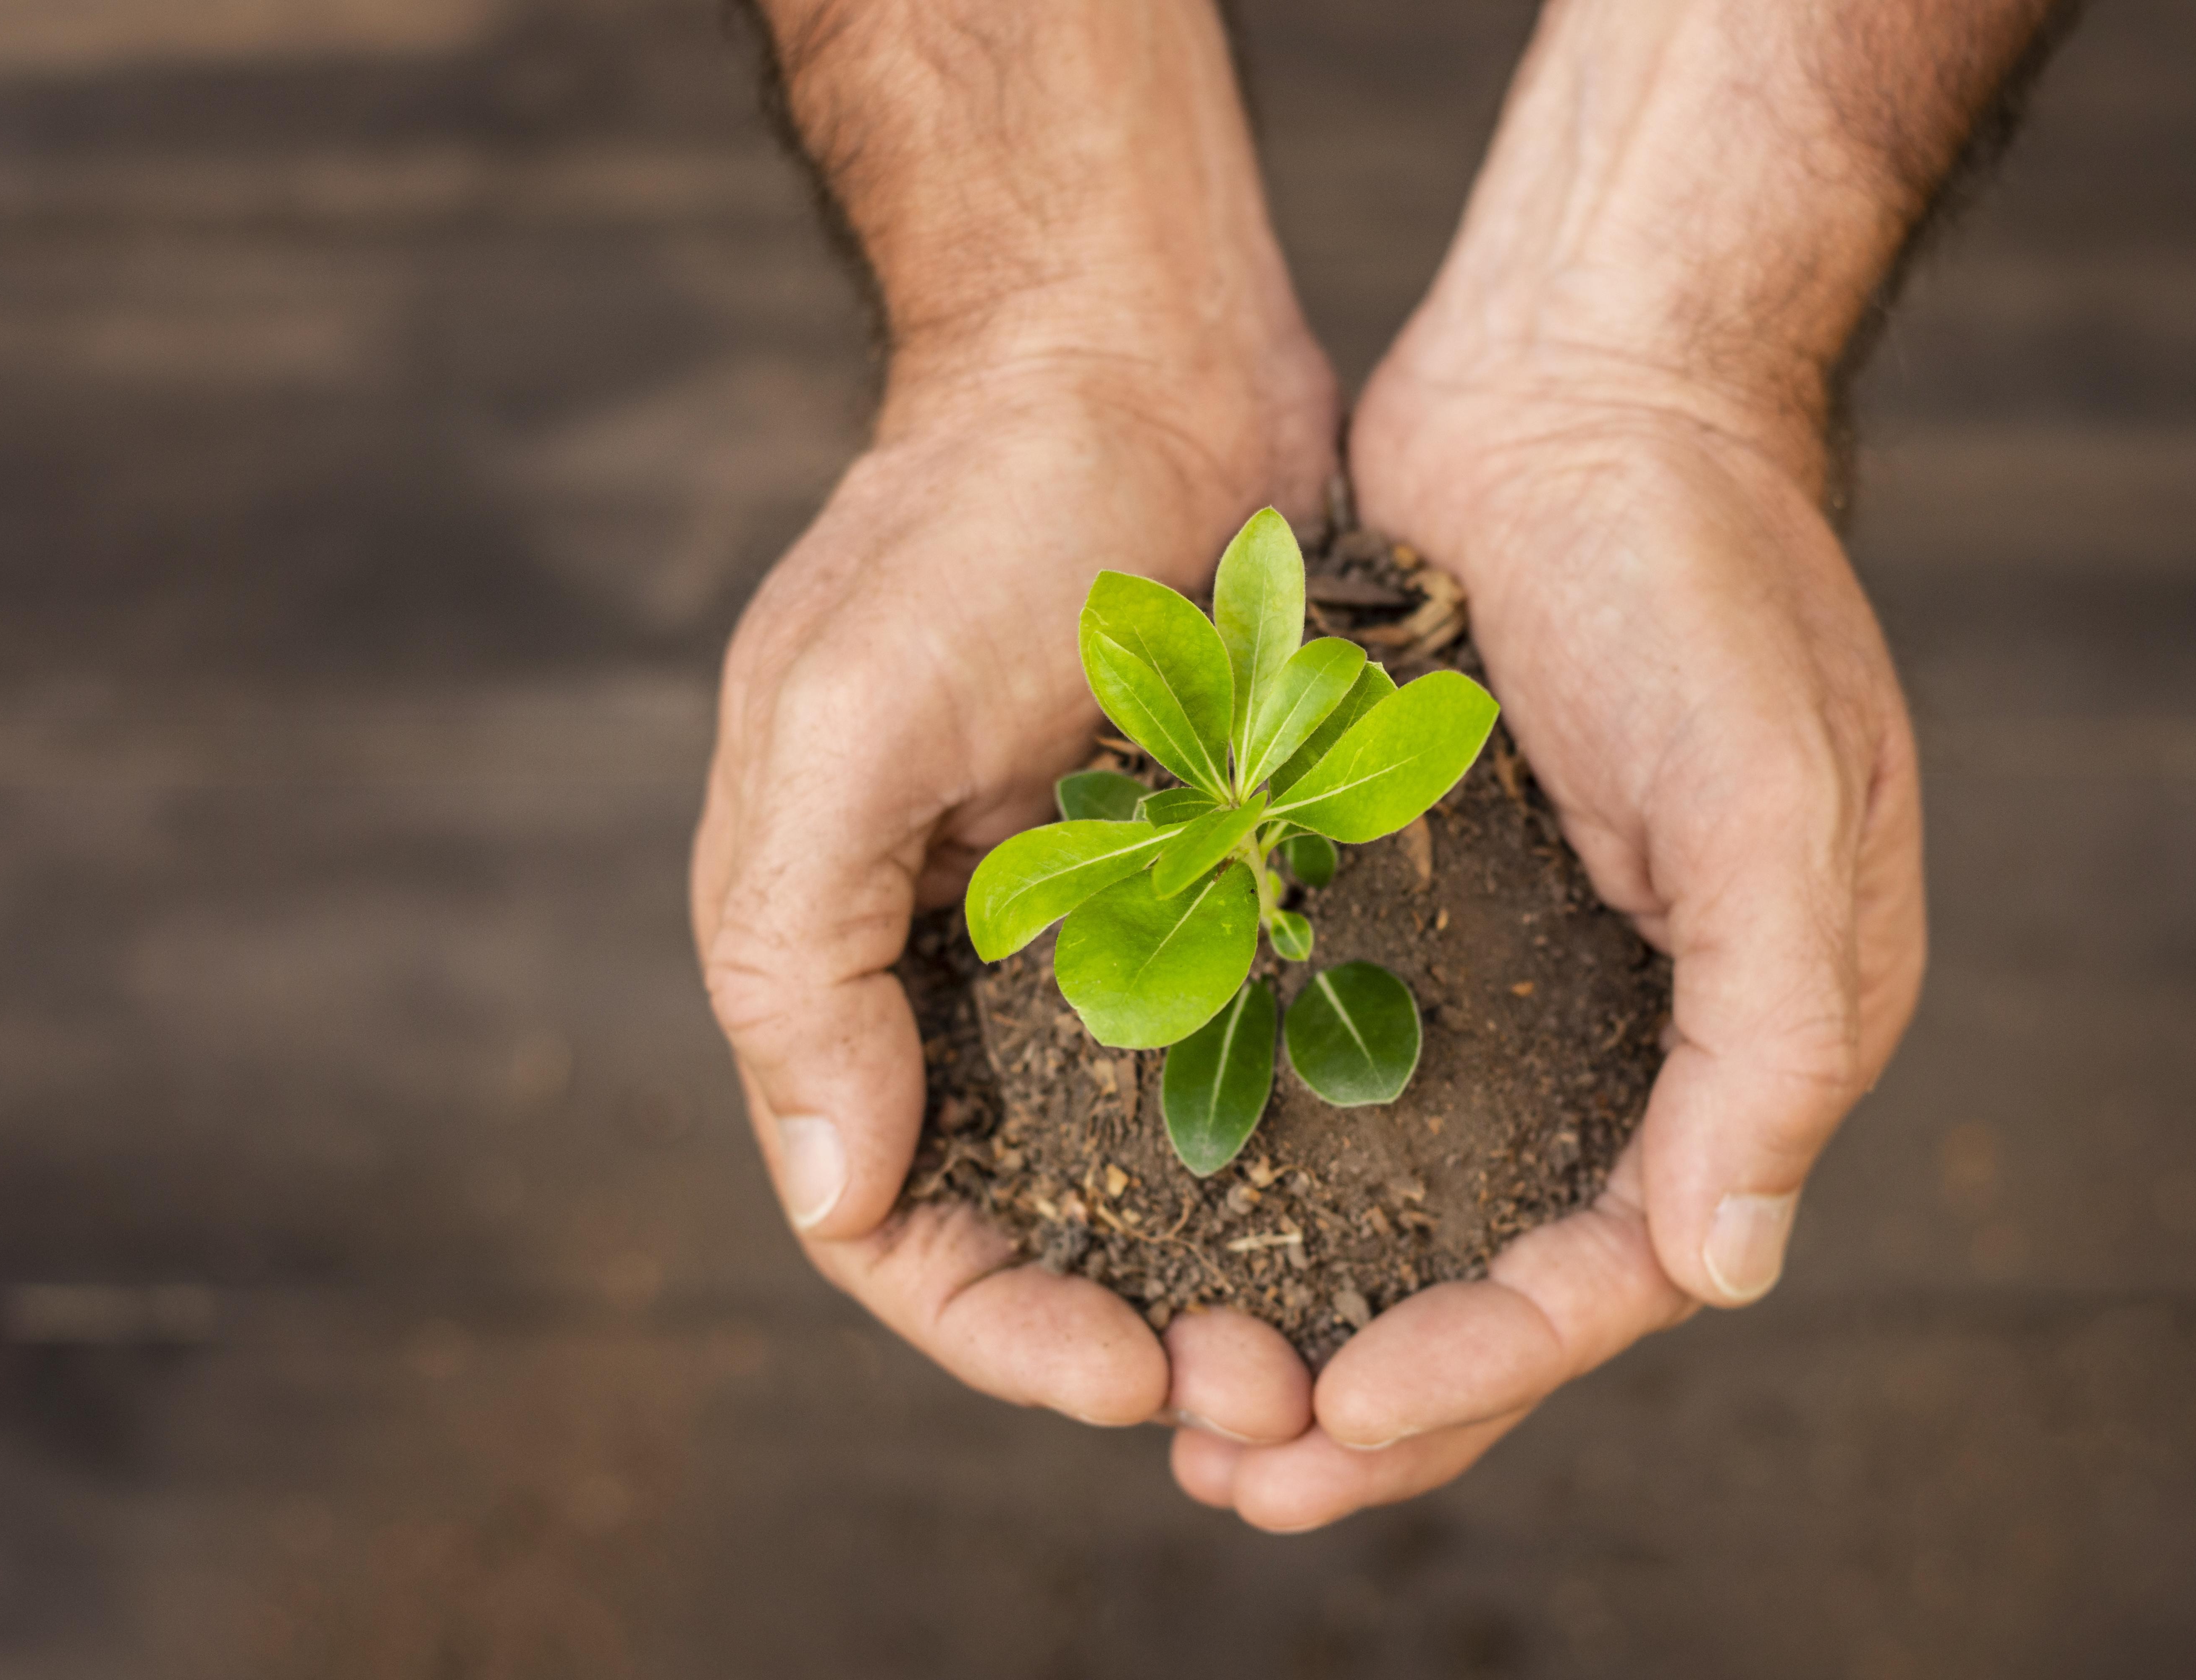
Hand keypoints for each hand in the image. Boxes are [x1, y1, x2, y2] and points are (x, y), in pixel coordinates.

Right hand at [691, 354, 1335, 1441]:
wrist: (1124, 361)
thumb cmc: (958, 526)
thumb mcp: (830, 729)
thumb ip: (798, 958)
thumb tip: (837, 1196)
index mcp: (852, 964)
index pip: (896, 1220)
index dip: (996, 1326)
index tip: (1124, 1377)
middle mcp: (973, 975)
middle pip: (1038, 1223)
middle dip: (1136, 1329)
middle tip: (1272, 1399)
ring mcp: (1107, 930)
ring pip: (1160, 1166)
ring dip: (1240, 1268)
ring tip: (1347, 1346)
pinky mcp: (1226, 875)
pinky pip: (1257, 1047)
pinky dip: (1304, 1138)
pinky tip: (1397, 1199)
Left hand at [1166, 347, 1926, 1528]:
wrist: (1585, 388)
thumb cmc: (1704, 577)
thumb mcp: (1781, 799)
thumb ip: (1778, 1034)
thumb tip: (1727, 1266)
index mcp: (1754, 1029)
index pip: (1625, 1263)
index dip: (1492, 1360)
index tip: (1340, 1415)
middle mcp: (1643, 1027)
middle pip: (1512, 1272)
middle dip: (1387, 1391)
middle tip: (1238, 1473)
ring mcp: (1527, 971)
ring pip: (1419, 1202)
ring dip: (1314, 1306)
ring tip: (1190, 1399)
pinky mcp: (1423, 902)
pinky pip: (1352, 1078)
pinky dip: (1279, 1168)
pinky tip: (1177, 1221)